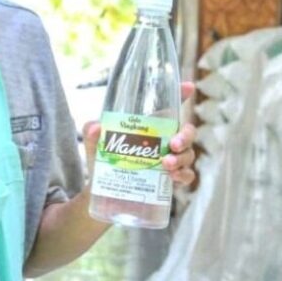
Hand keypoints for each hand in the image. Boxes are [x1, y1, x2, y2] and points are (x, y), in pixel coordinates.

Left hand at [82, 81, 197, 186]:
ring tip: (167, 164)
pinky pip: (186, 176)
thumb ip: (92, 133)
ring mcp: (170, 161)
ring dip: (182, 158)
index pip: (169, 108)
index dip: (181, 94)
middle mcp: (164, 141)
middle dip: (186, 136)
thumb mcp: (94, 144)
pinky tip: (173, 177)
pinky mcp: (170, 182)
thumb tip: (97, 127)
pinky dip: (184, 175)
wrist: (101, 193)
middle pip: (187, 132)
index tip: (188, 87)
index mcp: (149, 127)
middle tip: (173, 144)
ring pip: (188, 154)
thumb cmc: (102, 161)